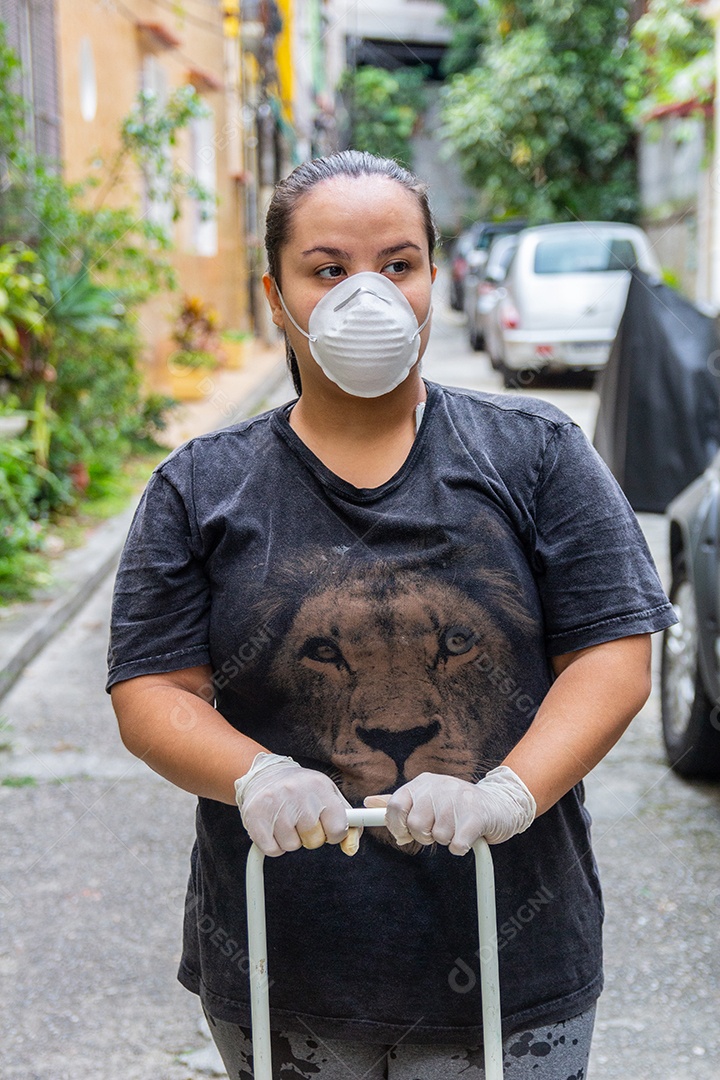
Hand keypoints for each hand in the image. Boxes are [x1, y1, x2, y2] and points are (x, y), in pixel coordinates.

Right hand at [235, 753, 360, 857]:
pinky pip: (273, 850)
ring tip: (287, 820)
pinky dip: (275, 845)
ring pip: (292, 846)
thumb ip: (347, 821)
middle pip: (314, 840)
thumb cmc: (302, 789)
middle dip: (311, 836)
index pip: (338, 827)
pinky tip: (274, 827)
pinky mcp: (255, 816)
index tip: (327, 827)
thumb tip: (351, 848)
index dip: (334, 833)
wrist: (264, 774)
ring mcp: (274, 804)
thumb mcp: (329, 796)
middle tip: (302, 820)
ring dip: (291, 839)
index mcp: (319, 786)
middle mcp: (296, 793)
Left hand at [364, 766, 535, 855]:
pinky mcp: (475, 817)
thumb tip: (368, 802)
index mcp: (423, 782)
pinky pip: (455, 846)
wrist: (500, 803)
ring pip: (437, 837)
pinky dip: (460, 847)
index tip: (404, 834)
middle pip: (415, 825)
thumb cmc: (457, 805)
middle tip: (439, 829)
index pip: (395, 806)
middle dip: (425, 836)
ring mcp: (458, 800)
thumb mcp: (427, 797)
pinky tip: (467, 836)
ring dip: (446, 840)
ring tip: (456, 827)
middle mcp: (438, 787)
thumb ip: (398, 802)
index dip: (397, 826)